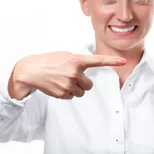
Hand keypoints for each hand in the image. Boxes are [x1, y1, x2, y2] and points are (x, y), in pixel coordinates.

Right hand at [9, 52, 126, 99]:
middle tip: (71, 77)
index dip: (111, 61)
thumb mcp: (65, 56)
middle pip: (90, 85)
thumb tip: (86, 68)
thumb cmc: (48, 61)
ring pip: (82, 92)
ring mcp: (68, 84)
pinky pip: (72, 97)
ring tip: (63, 81)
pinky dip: (67, 93)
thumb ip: (78, 61)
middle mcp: (74, 73)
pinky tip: (58, 86)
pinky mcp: (62, 94)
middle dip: (83, 83)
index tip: (123, 61)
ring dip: (75, 89)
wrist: (30, 70)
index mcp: (76, 60)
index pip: (97, 61)